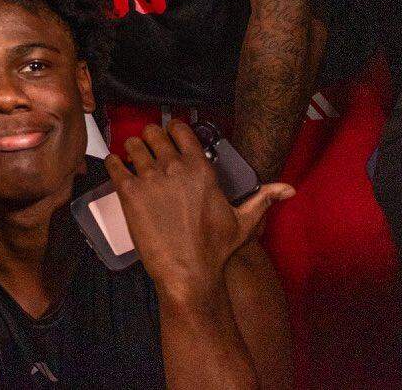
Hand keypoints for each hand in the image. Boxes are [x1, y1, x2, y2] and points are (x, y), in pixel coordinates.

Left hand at [105, 122, 293, 304]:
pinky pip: (113, 163)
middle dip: (149, 138)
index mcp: (200, 168)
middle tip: (149, 151)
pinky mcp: (129, 192)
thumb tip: (288, 189)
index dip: (172, 130)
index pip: (179, 128)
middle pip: (152, 131)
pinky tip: (118, 172)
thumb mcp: (244, 221)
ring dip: (131, 150)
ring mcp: (150, 178)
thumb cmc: (216, 248)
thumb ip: (263, 198)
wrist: (189, 272)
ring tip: (134, 162)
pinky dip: (113, 164)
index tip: (169, 138)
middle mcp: (175, 167)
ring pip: (132, 144)